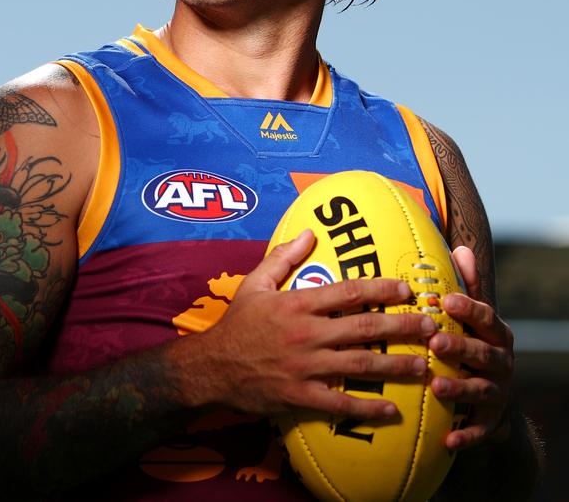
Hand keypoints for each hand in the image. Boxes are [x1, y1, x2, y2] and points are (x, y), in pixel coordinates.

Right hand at [193, 229, 436, 420]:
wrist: (211, 367)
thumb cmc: (237, 322)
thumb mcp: (255, 283)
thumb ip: (283, 257)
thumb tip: (309, 233)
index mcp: (298, 303)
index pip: (348, 292)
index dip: (381, 289)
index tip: (407, 289)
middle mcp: (306, 334)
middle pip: (364, 329)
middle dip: (402, 328)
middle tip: (431, 327)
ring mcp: (305, 367)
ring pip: (360, 365)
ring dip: (396, 366)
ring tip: (424, 367)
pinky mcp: (300, 396)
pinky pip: (339, 403)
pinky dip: (367, 408)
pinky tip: (392, 410)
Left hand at [429, 246, 513, 449]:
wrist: (492, 394)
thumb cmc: (473, 341)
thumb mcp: (473, 315)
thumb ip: (467, 286)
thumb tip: (460, 248)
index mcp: (497, 333)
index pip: (486, 317)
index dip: (469, 308)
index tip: (447, 299)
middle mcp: (502, 361)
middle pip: (483, 353)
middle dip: (460, 348)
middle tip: (434, 343)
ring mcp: (498, 392)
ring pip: (480, 390)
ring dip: (459, 389)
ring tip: (436, 386)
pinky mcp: (490, 421)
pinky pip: (478, 429)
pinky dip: (465, 435)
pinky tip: (447, 440)